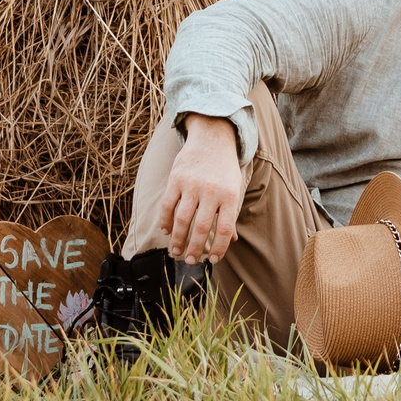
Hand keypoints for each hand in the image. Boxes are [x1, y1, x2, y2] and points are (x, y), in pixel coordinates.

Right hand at [156, 113, 244, 264]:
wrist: (212, 139)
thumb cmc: (224, 169)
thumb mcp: (234, 188)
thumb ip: (231, 213)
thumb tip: (232, 239)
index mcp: (229, 195)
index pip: (225, 228)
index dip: (219, 248)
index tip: (213, 260)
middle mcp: (211, 191)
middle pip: (202, 228)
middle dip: (194, 249)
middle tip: (190, 261)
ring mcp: (192, 184)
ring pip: (182, 219)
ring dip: (178, 240)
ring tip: (176, 252)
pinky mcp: (176, 179)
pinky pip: (168, 205)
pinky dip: (166, 221)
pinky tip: (167, 231)